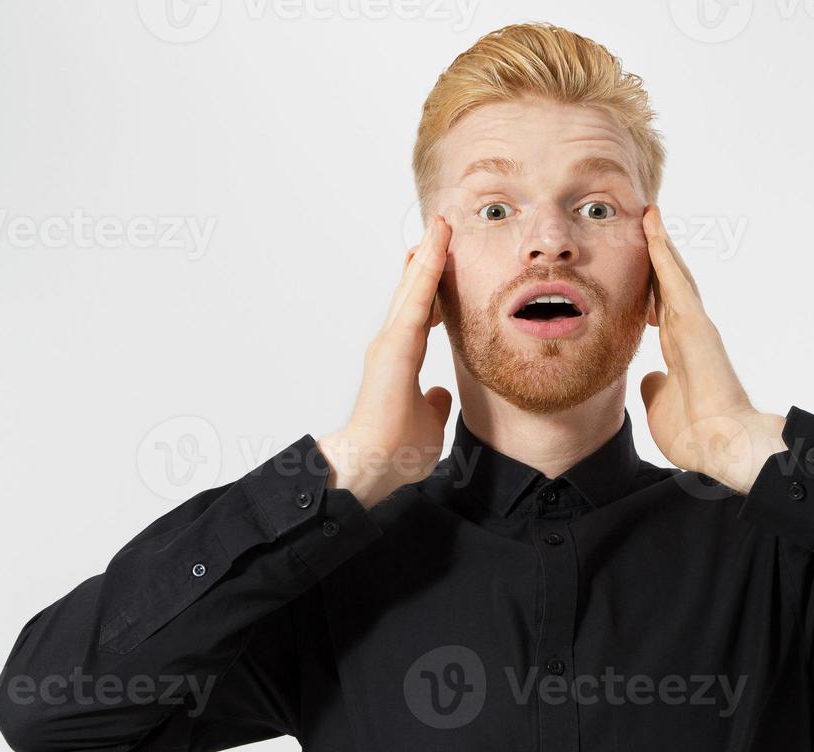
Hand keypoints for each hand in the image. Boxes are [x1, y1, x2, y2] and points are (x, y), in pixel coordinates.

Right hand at [318, 215, 454, 508]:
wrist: (372, 465)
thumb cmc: (395, 452)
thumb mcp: (428, 424)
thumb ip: (433, 406)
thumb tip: (440, 395)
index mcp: (401, 361)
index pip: (420, 315)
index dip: (431, 287)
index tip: (442, 262)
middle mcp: (392, 346)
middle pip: (413, 293)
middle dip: (427, 260)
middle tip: (439, 229)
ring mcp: (390, 343)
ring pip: (413, 289)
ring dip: (428, 255)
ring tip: (440, 225)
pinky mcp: (395, 346)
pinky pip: (417, 300)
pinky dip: (428, 271)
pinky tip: (438, 245)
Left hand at [639, 204, 786, 493]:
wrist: (722, 445)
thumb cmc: (696, 435)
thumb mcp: (661, 407)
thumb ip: (657, 388)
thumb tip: (651, 378)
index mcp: (681, 351)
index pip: (661, 310)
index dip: (650, 287)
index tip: (636, 266)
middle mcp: (689, 333)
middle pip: (669, 285)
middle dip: (657, 255)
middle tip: (644, 223)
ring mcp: (695, 326)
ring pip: (675, 276)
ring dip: (661, 244)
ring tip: (649, 214)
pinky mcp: (696, 324)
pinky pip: (676, 280)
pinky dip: (663, 253)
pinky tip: (653, 228)